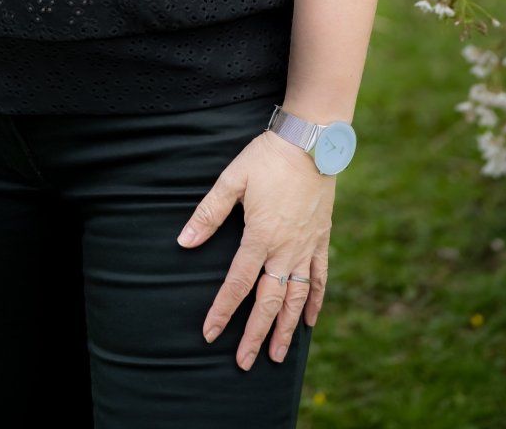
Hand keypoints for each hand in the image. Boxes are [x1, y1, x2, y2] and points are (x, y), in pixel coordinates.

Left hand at [176, 127, 333, 370]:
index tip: (211, 333)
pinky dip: (315, 302)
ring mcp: (306, 247)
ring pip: (296, 298)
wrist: (311, 142)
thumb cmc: (267, 158)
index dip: (222, 309)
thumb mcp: (231, 180)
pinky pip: (319, 278)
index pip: (237, 283)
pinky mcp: (322, 239)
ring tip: (278, 355)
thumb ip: (208, 213)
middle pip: (269, 301)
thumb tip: (184, 242)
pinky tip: (309, 321)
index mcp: (260, 237)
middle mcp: (285, 250)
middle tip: (245, 362)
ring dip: (286, 329)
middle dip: (256, 334)